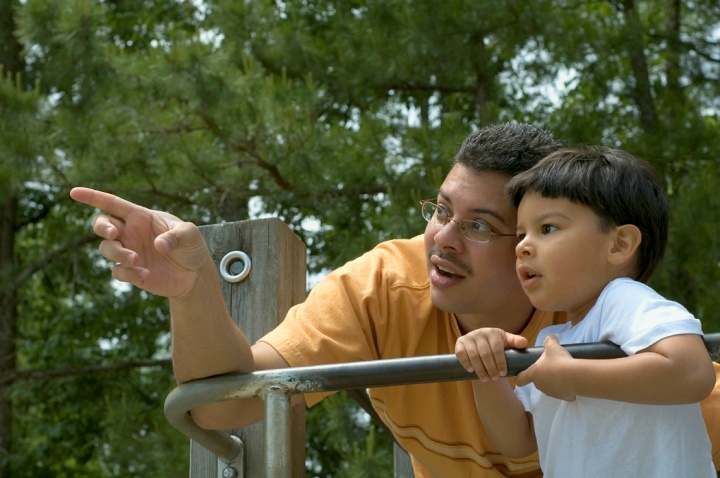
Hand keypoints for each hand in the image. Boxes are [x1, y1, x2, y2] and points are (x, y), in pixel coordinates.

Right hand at [69, 187, 210, 298]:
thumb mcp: (191, 235)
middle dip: (102, 227)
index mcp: (141, 217)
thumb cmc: (191, 246)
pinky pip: (118, 271)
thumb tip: (158, 245)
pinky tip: (145, 273)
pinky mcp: (131, 272)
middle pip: (102, 225)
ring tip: (135, 259)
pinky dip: (127, 272)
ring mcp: (129, 252)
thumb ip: (177, 236)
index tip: (74, 192)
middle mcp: (130, 233)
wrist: (195, 274)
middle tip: (114, 233)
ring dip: (117, 253)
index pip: (112, 204)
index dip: (93, 197)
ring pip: (106, 249)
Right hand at [455, 328, 527, 381]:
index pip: (497, 348)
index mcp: (492, 332)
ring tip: (485, 379)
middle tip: (495, 379)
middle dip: (491, 368)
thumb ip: (515, 342)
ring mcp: (468, 337)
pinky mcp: (459, 343)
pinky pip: (460, 353)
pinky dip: (465, 362)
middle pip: (485, 353)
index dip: (500, 362)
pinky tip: (471, 370)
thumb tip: (524, 343)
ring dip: (479, 369)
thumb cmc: (496, 344)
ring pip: (473, 355)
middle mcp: (479, 333)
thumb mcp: (506, 342)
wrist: (481, 344)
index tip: (503, 373)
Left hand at [516, 334, 575, 400]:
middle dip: (542, 375)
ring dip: (554, 381)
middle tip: (551, 366)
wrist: (574, 376)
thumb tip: (550, 338)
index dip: (520, 377)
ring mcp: (551, 392)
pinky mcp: (562, 397)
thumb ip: (549, 341)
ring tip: (563, 373)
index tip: (520, 375)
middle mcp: (539, 385)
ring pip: (549, 387)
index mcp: (533, 373)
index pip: (521, 379)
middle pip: (537, 381)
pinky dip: (565, 387)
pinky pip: (562, 392)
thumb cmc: (558, 360)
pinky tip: (571, 380)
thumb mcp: (552, 346)